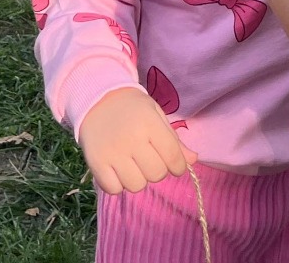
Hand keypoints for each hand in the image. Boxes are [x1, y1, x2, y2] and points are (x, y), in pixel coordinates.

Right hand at [77, 87, 197, 195]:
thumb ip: (174, 140)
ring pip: (136, 185)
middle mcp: (132, 139)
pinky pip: (113, 189)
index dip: (179, 166)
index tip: (175, 165)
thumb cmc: (132, 108)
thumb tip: (192, 160)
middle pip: (156, 174)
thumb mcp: (156, 115)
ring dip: (138, 179)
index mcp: (150, 124)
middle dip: (158, 171)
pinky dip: (118, 184)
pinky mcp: (96, 162)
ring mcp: (112, 152)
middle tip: (149, 159)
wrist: (96, 99)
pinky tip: (117, 170)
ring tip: (132, 164)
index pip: (173, 157)